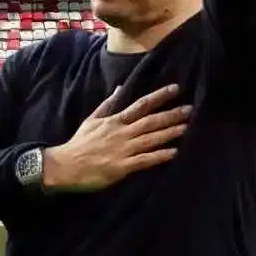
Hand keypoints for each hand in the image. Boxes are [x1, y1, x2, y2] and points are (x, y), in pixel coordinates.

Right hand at [43, 84, 190, 192]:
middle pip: (151, 121)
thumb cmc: (80, 143)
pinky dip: (159, 156)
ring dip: (169, 133)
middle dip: (171, 115)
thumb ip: (108, 104)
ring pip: (151, 139)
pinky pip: (145, 160)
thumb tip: (122, 88)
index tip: (175, 89)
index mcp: (115, 121)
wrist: (66, 165)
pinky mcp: (122, 167)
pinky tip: (173, 152)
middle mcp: (122, 133)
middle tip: (190, 109)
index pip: (141, 105)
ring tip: (186, 127)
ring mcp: (123, 150)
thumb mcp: (92, 119)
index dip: (159, 96)